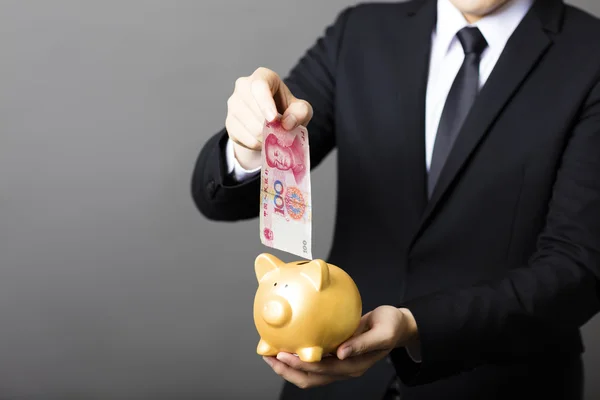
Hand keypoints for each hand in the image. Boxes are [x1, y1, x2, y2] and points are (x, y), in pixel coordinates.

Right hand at [225, 67, 312, 169]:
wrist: (270, 124)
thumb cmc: (287, 111)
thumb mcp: (301, 110)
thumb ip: (300, 112)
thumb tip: (287, 123)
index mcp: (263, 76)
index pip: (259, 86)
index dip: (265, 103)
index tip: (273, 119)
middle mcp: (243, 85)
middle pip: (252, 108)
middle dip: (268, 125)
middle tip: (280, 133)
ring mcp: (233, 103)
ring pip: (248, 125)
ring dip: (264, 136)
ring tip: (273, 136)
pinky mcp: (229, 121)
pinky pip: (242, 137)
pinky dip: (256, 143)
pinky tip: (263, 140)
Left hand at [263, 306, 418, 388]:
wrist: (398, 326)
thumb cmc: (392, 326)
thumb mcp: (383, 332)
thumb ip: (363, 343)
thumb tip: (341, 353)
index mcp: (354, 365)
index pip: (322, 370)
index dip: (301, 365)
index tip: (283, 354)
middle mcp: (344, 368)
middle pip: (310, 378)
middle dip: (287, 371)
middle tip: (268, 357)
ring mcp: (340, 363)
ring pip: (310, 373)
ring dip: (289, 366)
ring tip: (271, 353)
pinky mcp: (337, 355)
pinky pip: (314, 360)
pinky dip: (299, 356)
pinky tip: (289, 343)